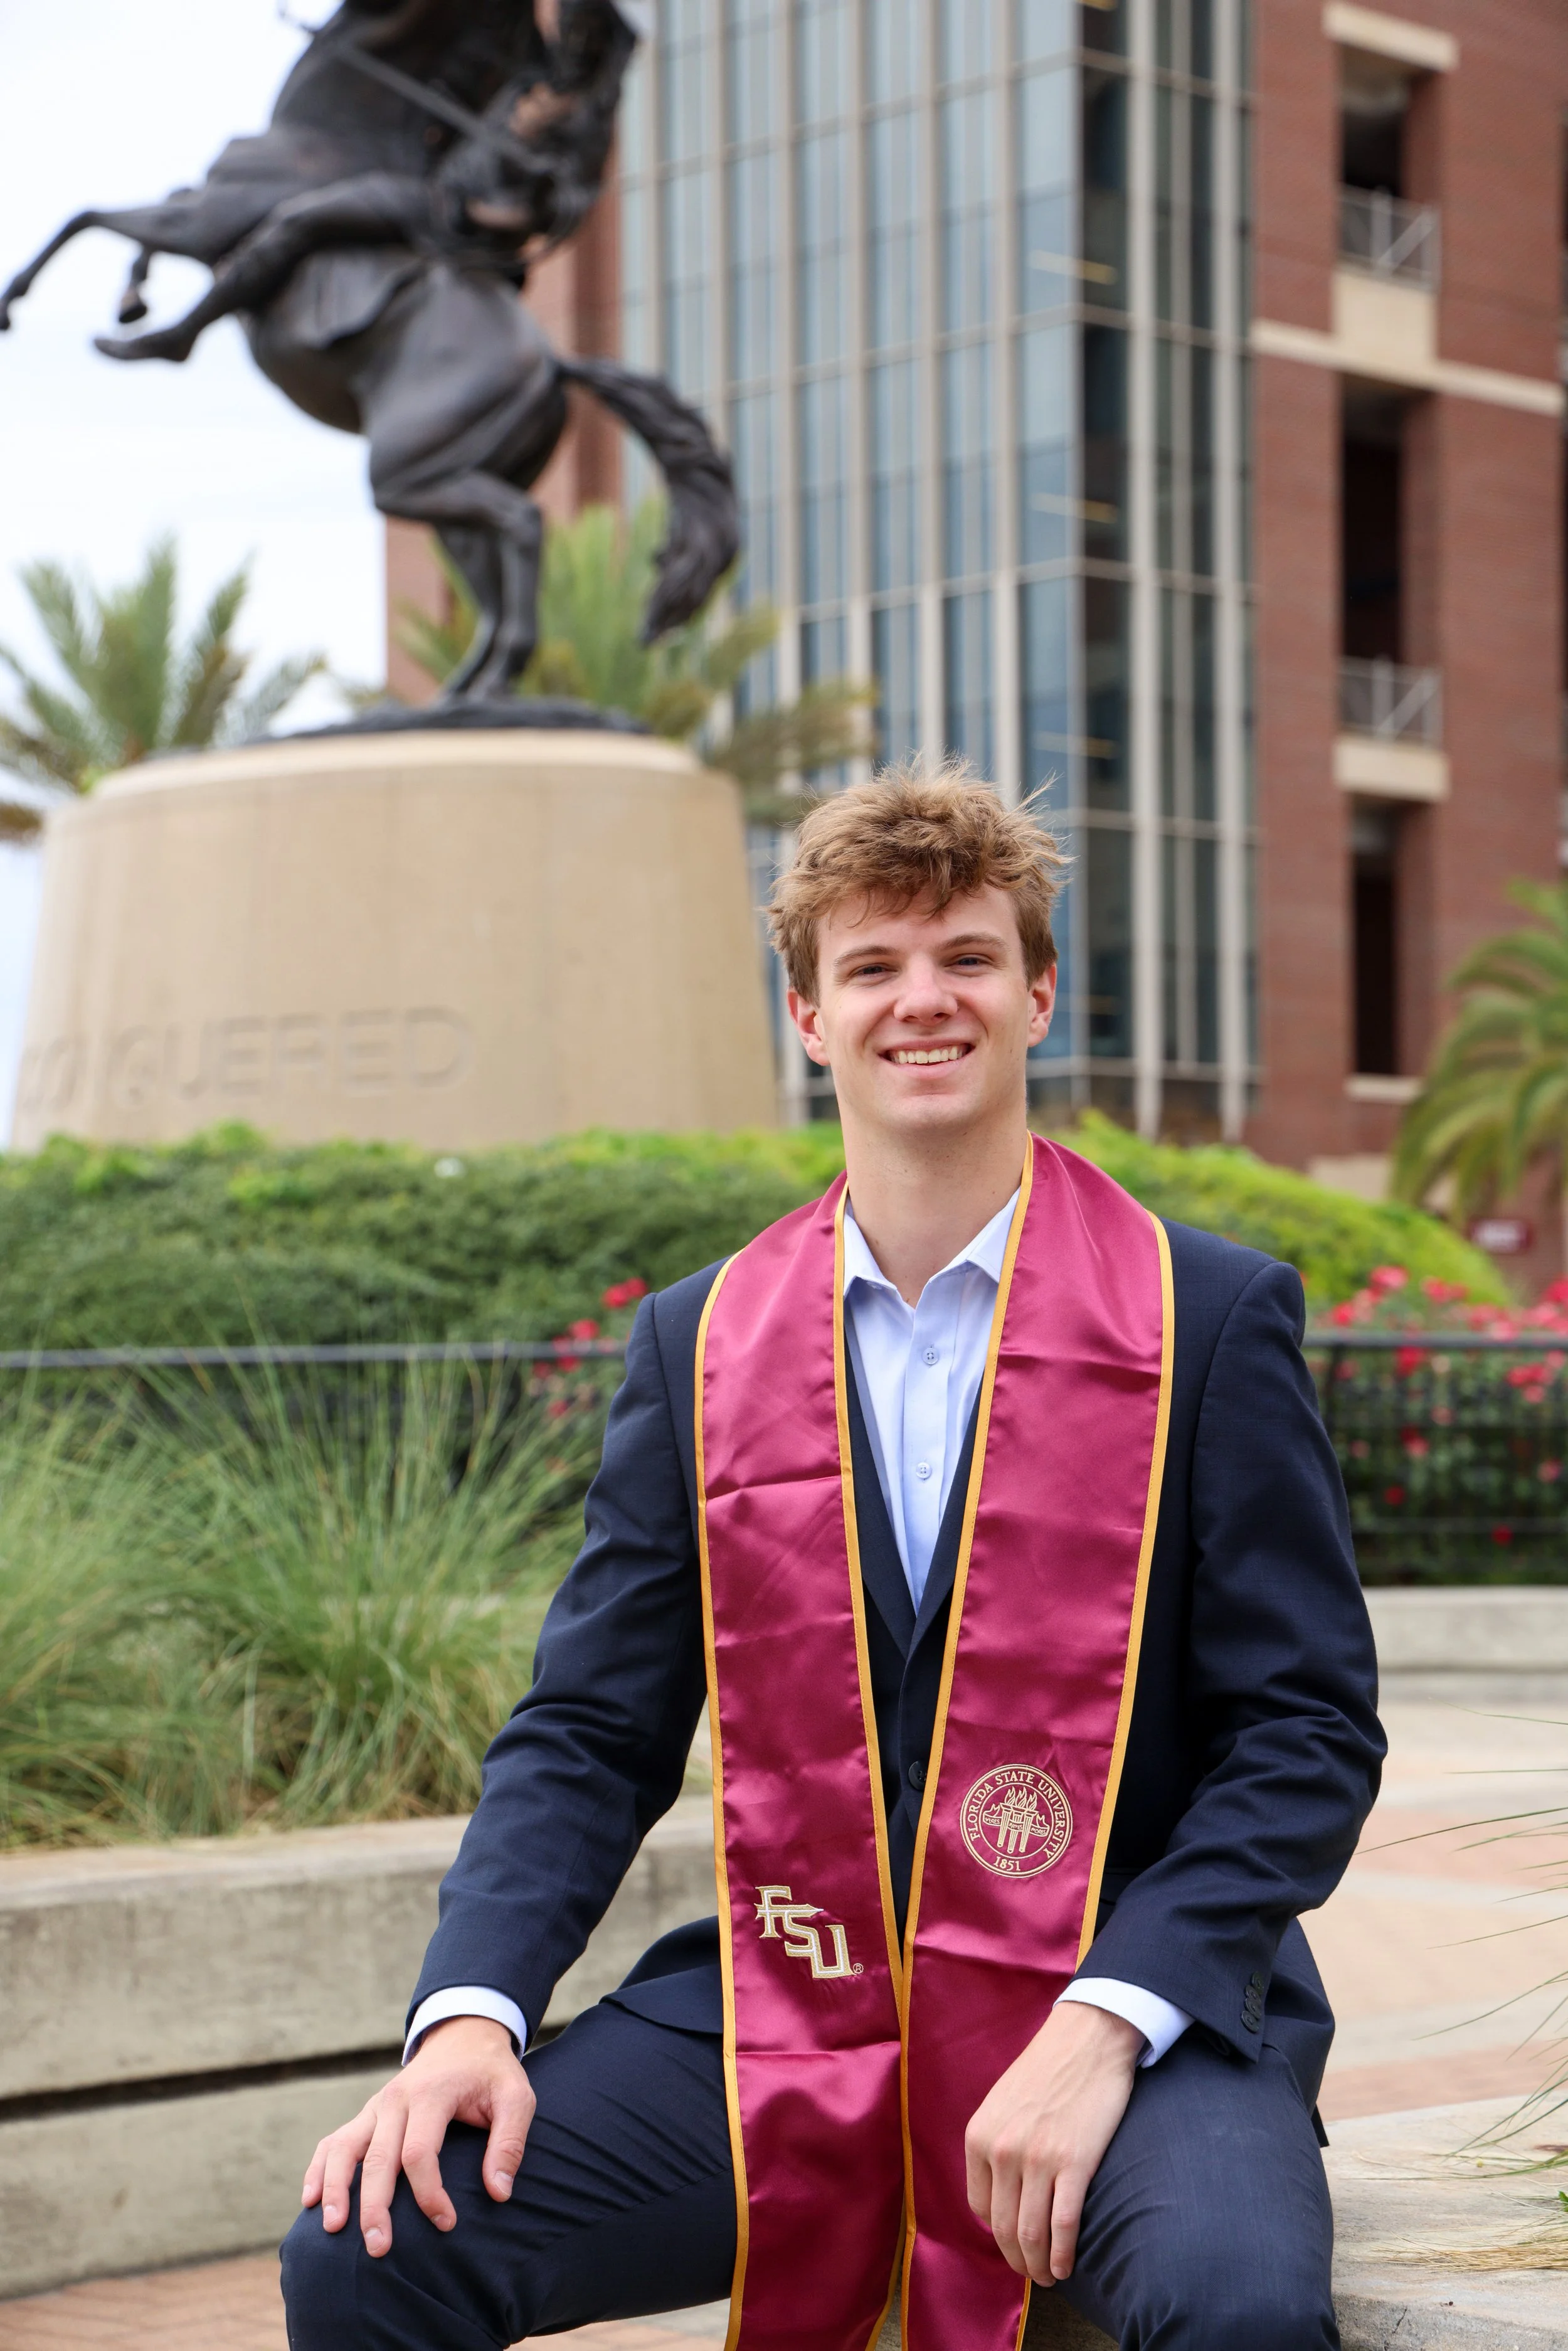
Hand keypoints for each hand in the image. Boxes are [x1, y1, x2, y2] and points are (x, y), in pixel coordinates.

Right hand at [301, 2016, 534, 2257]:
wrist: (463, 2037)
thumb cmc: (490, 2073)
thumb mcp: (515, 2096)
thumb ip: (510, 2142)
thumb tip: (499, 2192)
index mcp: (431, 2094)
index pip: (419, 2152)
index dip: (429, 2193)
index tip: (446, 2224)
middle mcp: (396, 2100)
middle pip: (378, 2158)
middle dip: (375, 2207)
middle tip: (379, 2249)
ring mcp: (376, 2107)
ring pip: (344, 2148)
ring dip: (335, 2188)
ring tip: (332, 2228)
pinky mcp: (367, 2115)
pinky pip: (334, 2141)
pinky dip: (319, 2168)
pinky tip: (310, 2199)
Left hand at [964, 2002, 1142, 2286]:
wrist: (1087, 2037)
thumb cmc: (1047, 2069)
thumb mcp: (1002, 2103)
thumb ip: (995, 2144)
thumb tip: (1001, 2193)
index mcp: (980, 2136)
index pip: (980, 2207)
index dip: (997, 2234)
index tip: (1013, 2243)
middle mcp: (1002, 2150)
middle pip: (1003, 2228)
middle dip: (1017, 2260)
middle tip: (1031, 2273)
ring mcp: (1038, 2158)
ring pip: (1031, 2234)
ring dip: (1039, 2266)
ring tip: (1048, 2276)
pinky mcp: (1075, 2162)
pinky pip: (1064, 2225)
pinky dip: (1063, 2255)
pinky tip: (1067, 2267)